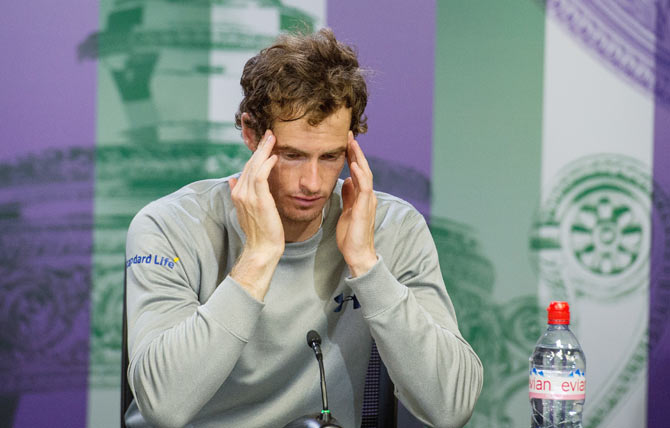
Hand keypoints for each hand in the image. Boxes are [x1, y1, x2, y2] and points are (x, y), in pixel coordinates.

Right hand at [229, 130, 283, 299]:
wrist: (262, 248)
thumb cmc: (259, 231)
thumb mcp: (246, 211)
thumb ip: (238, 194)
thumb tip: (233, 180)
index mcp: (238, 193)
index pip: (246, 168)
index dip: (255, 154)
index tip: (264, 142)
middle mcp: (240, 192)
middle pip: (249, 163)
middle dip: (260, 147)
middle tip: (269, 133)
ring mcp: (247, 196)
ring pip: (254, 166)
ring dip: (264, 150)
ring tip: (272, 138)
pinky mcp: (258, 200)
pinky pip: (260, 176)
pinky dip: (266, 164)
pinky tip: (274, 156)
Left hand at [336, 133, 377, 276]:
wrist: (357, 254)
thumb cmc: (351, 235)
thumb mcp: (347, 211)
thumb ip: (349, 195)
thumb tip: (346, 180)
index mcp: (362, 195)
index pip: (358, 170)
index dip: (352, 156)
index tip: (344, 141)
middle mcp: (367, 196)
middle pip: (363, 168)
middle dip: (356, 151)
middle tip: (349, 134)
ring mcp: (368, 201)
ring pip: (366, 174)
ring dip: (359, 158)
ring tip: (352, 143)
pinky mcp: (366, 209)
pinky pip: (365, 188)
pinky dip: (361, 175)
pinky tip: (354, 165)